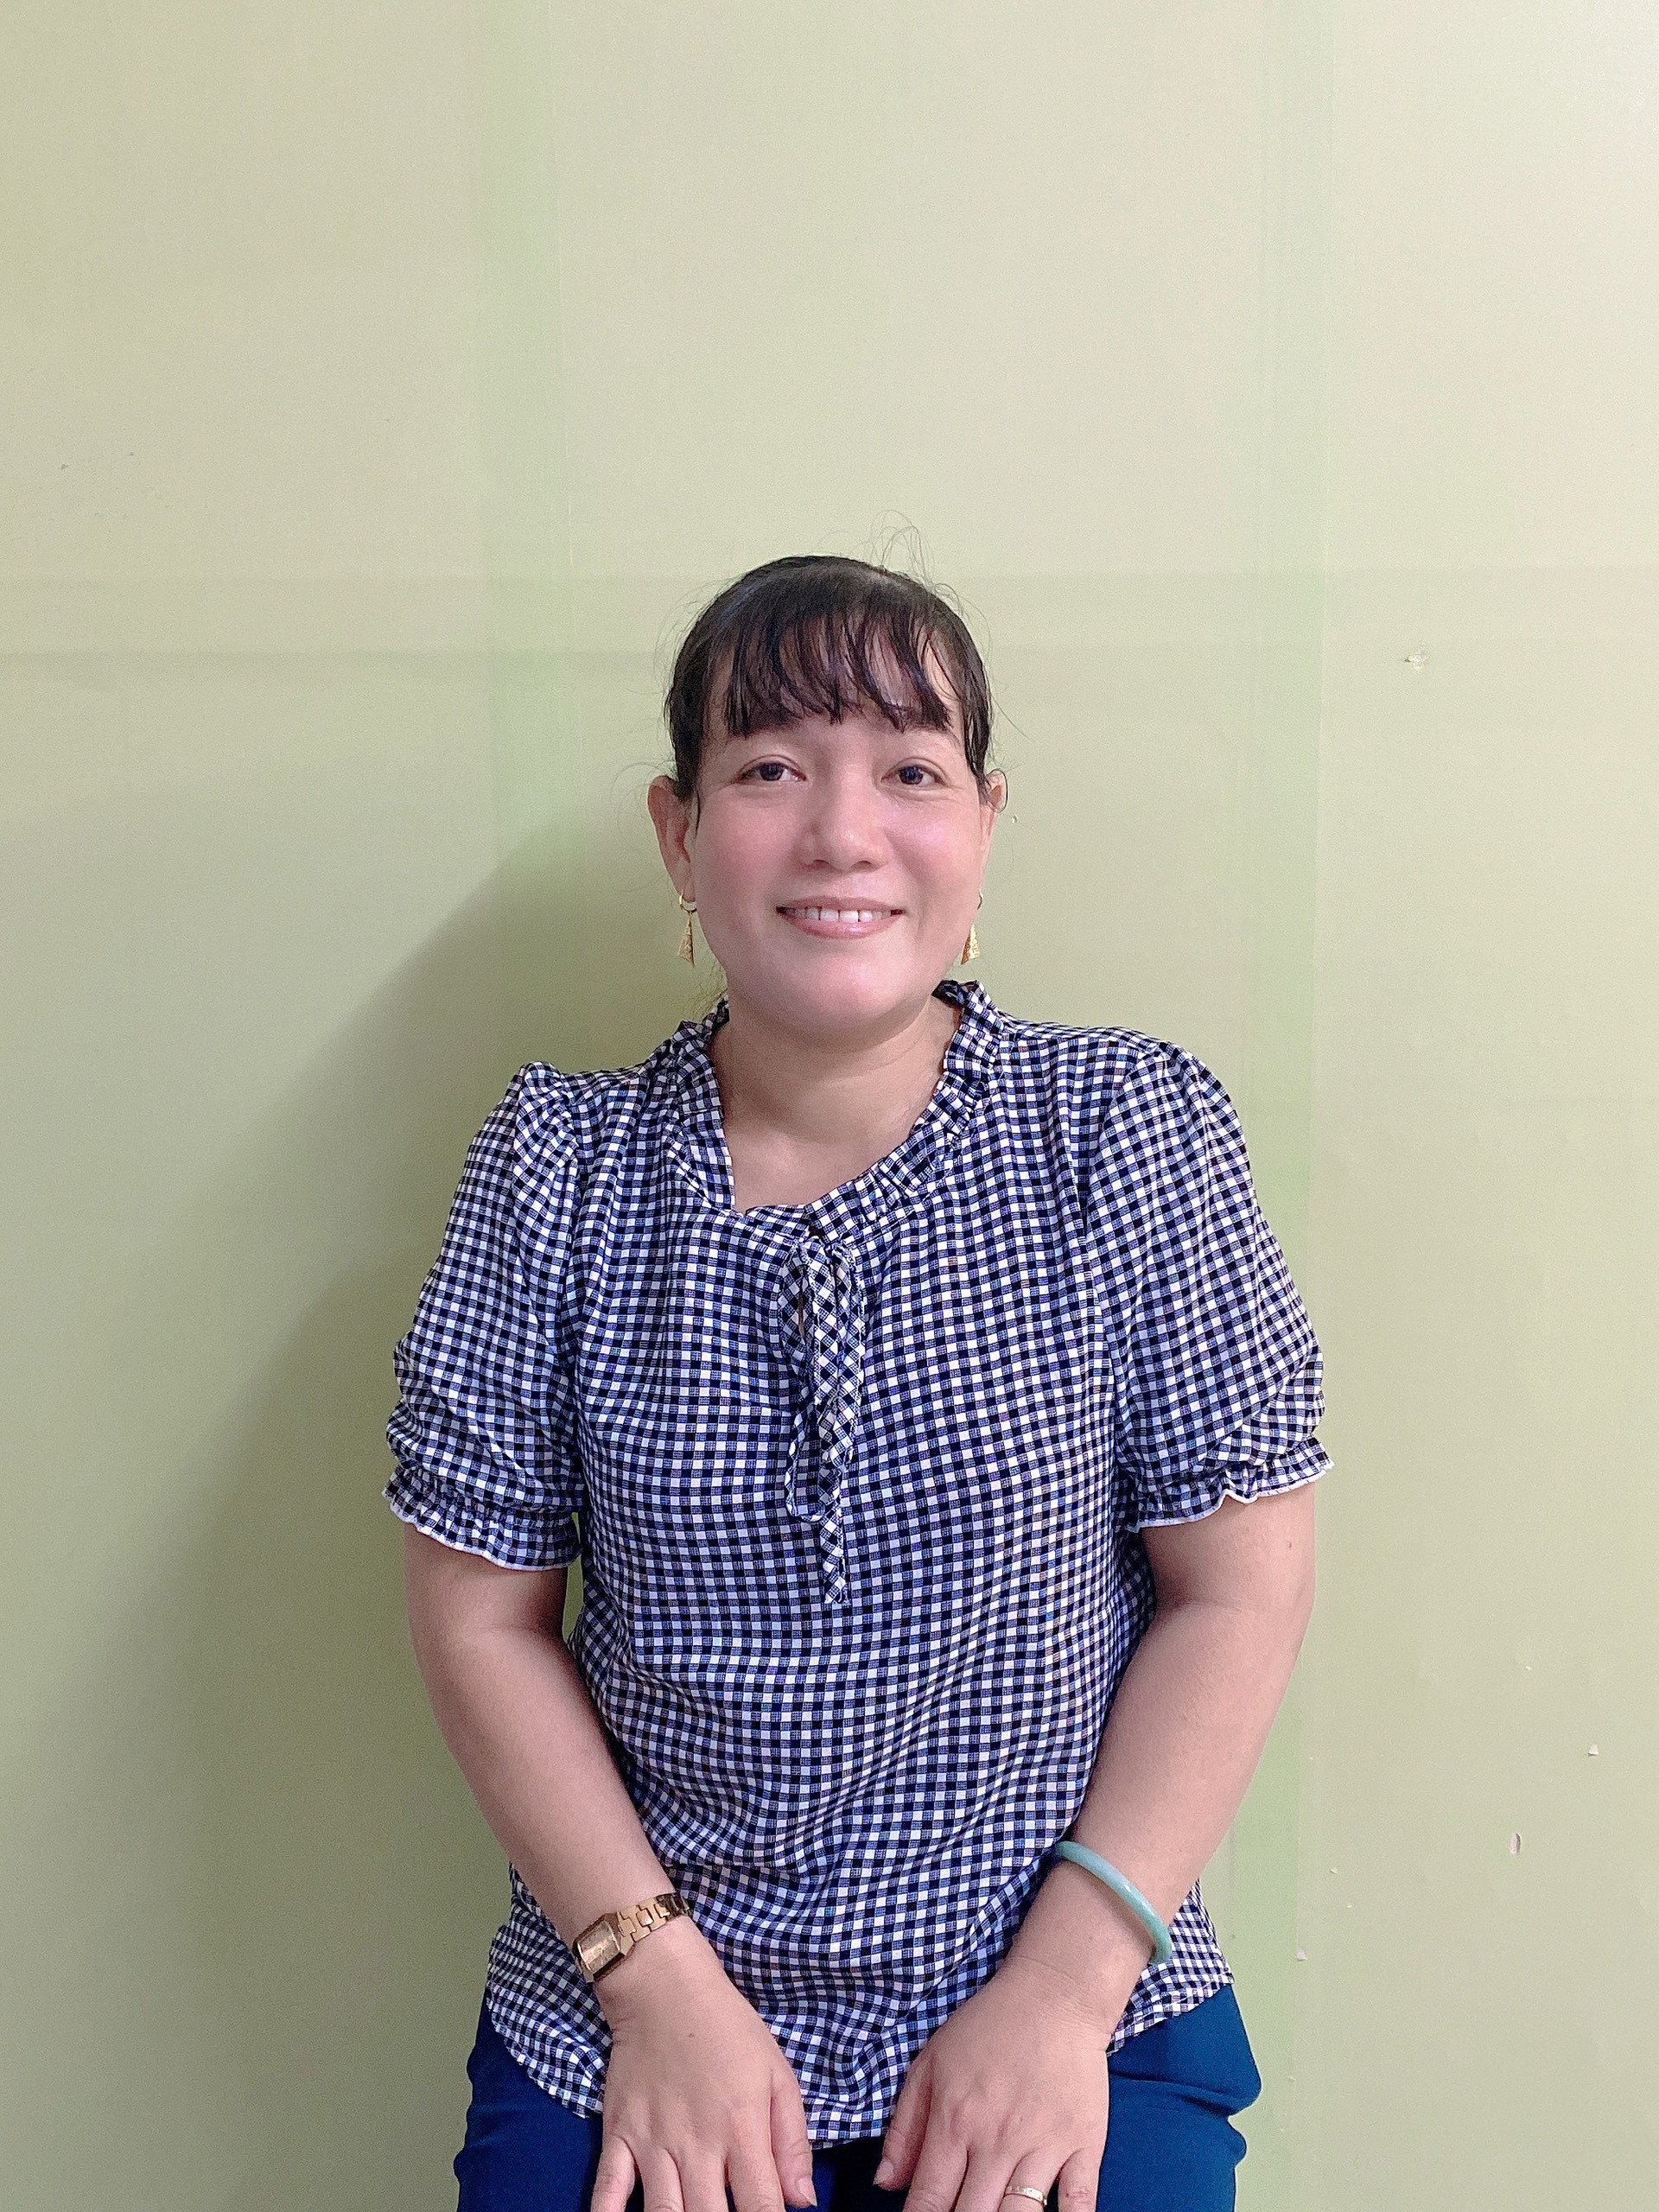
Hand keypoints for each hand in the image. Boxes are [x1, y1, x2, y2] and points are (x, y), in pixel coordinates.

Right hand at [591, 1916, 817, 2211]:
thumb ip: (792, 2142)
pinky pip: (607, 2189)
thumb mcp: (777, 2074)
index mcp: (742, 2130)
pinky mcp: (618, 2135)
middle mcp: (697, 2145)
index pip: (762, 2207)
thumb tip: (803, 2201)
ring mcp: (653, 2143)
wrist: (665, 1988)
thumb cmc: (729, 2030)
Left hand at [872, 1954, 1112, 2211]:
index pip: (928, 2198)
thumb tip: (885, 2184)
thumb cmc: (989, 2027)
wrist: (1055, 1994)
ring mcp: (1043, 2144)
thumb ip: (905, 2127)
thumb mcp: (931, 2063)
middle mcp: (997, 2139)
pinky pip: (1080, 2203)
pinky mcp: (1084, 2143)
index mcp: (955, 2119)